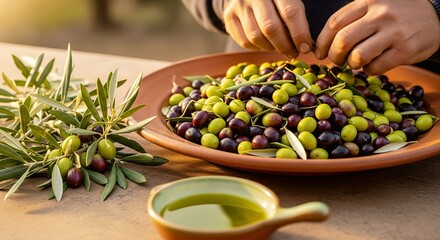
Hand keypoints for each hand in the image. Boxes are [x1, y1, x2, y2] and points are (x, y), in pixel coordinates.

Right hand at [223, 0, 313, 57]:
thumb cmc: (274, 0)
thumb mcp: (288, 1)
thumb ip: (296, 18)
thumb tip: (305, 45)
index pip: (290, 12)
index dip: (299, 33)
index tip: (305, 47)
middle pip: (271, 28)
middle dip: (285, 45)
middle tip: (293, 53)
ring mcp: (239, 5)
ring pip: (256, 37)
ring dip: (271, 48)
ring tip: (280, 48)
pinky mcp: (229, 16)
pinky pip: (245, 41)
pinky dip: (257, 48)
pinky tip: (265, 44)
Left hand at [315, 0, 439, 74]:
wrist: (436, 17)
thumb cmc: (396, 15)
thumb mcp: (374, 6)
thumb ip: (352, 19)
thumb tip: (324, 45)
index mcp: (368, 1)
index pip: (334, 23)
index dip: (322, 42)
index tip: (320, 53)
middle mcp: (380, 14)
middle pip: (343, 40)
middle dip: (334, 56)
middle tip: (337, 61)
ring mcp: (394, 32)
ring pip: (358, 56)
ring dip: (352, 64)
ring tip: (356, 62)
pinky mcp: (405, 50)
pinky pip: (375, 67)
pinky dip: (369, 70)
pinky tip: (372, 65)